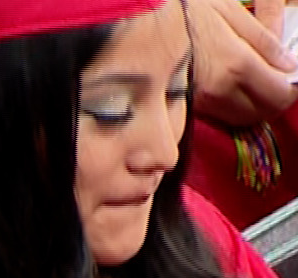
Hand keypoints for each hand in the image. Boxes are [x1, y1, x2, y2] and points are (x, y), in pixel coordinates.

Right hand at [190, 0, 297, 126]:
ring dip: (256, 107)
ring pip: (241, 119)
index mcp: (235, 64)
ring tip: (258, 87)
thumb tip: (289, 63)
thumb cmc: (187, 9)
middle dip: (276, 101)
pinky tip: (235, 90)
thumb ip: (264, 40)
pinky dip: (235, 108)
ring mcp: (200, 100)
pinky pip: (220, 115)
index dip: (292, 88)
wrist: (142, 20)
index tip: (293, 77)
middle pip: (262, 112)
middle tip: (279, 83)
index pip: (279, 92)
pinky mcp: (185, 104)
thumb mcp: (230, 12)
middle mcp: (218, 89)